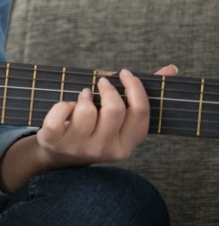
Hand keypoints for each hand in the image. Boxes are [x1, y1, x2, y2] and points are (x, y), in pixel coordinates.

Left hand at [0, 64, 176, 192]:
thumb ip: (141, 96)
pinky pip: (58, 117)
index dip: (134, 88)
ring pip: (86, 111)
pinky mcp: (55, 142)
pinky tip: (67, 107)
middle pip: (114, 110)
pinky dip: (61, 105)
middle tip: (102, 82)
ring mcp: (79, 148)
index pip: (140, 112)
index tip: (124, 74)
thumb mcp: (119, 121)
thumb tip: (170, 69)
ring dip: (84, 97)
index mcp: (127, 144)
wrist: (60, 156)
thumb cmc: (94, 130)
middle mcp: (106, 149)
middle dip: (107, 89)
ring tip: (84, 97)